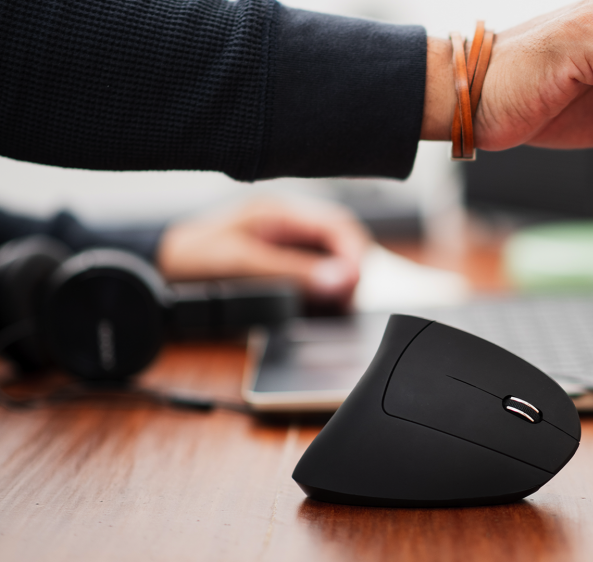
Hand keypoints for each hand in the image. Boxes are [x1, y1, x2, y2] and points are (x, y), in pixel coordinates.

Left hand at [157, 198, 370, 304]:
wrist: (153, 270)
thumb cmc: (189, 258)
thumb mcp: (242, 263)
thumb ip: (292, 271)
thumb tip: (340, 278)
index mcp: (281, 213)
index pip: (339, 224)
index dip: (356, 252)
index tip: (358, 281)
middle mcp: (288, 227)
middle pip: (341, 244)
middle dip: (351, 270)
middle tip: (347, 299)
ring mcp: (285, 247)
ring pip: (331, 262)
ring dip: (339, 284)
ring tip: (335, 305)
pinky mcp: (279, 268)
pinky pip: (314, 277)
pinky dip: (323, 292)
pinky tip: (319, 306)